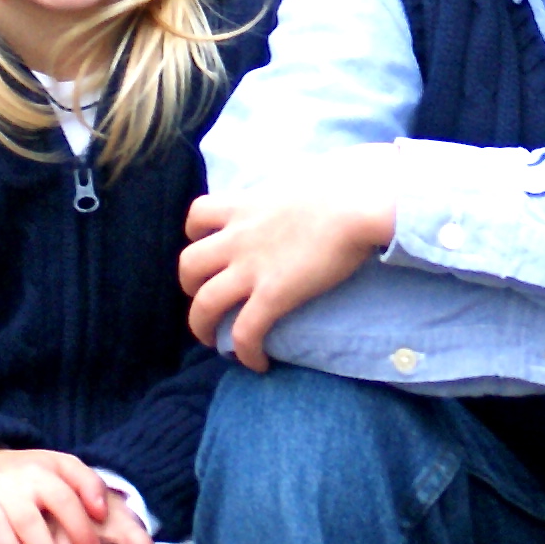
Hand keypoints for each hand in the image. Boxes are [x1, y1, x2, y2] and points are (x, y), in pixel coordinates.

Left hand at [179, 162, 397, 370]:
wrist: (356, 205)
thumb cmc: (341, 185)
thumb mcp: (299, 179)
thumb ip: (288, 190)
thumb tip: (305, 189)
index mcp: (244, 206)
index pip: (197, 214)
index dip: (195, 234)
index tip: (210, 245)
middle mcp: (238, 238)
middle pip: (188, 265)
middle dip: (191, 286)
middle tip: (209, 296)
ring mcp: (252, 268)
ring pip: (204, 304)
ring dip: (202, 326)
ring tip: (215, 340)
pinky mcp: (273, 296)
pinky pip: (245, 333)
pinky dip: (246, 353)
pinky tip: (259, 363)